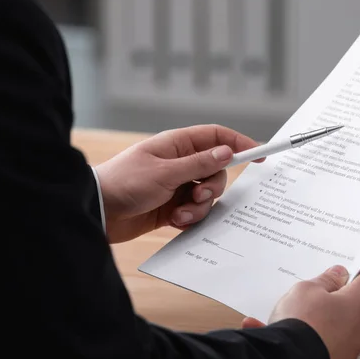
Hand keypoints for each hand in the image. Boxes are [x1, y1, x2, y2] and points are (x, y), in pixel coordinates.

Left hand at [94, 124, 262, 242]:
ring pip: (206, 195)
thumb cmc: (125, 183)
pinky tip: (173, 221)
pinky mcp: (172, 207)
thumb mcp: (165, 172)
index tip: (260, 153)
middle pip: (216, 171)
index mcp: (178, 146)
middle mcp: (180, 164)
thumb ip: (199, 164)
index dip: (239, 143)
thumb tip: (227, 152)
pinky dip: (188, 218)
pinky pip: (194, 212)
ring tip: (178, 214)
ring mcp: (177, 186)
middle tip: (196, 196)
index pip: (216, 138)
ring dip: (197, 207)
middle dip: (211, 187)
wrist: (99, 211)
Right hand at [242, 265, 359, 358]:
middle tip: (315, 289)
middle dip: (335, 296)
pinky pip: (325, 344)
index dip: (357, 269)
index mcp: (358, 303)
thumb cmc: (303, 322)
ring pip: (337, 326)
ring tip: (294, 313)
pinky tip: (288, 332)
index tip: (347, 265)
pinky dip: (312, 337)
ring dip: (321, 318)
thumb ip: (325, 280)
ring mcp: (349, 349)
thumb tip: (338, 274)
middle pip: (353, 304)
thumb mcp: (307, 289)